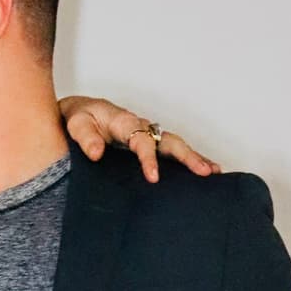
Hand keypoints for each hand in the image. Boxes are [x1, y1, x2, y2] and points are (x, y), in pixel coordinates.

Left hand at [59, 97, 219, 182]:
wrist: (78, 113)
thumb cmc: (79, 117)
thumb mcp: (77, 124)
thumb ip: (86, 137)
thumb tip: (97, 152)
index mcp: (125, 122)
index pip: (142, 141)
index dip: (149, 158)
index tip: (153, 177)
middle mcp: (141, 127)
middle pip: (169, 141)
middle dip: (188, 156)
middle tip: (203, 172)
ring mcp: (147, 135)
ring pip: (175, 145)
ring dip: (195, 158)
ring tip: (213, 173)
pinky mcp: (147, 143)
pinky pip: (170, 151)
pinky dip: (187, 160)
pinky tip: (201, 172)